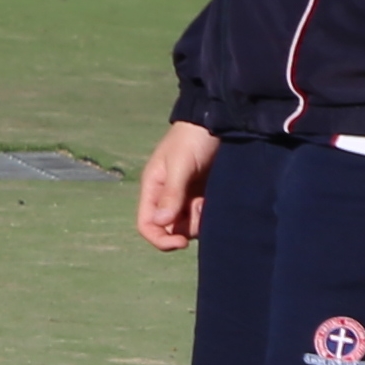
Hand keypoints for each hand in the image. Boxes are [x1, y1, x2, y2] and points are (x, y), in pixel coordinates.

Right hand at [138, 119, 219, 251]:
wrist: (217, 121)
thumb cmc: (192, 139)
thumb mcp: (180, 165)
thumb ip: (171, 194)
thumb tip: (160, 223)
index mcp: (153, 189)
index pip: (147, 224)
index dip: (160, 239)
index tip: (181, 243)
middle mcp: (167, 196)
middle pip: (170, 229)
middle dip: (186, 229)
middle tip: (202, 210)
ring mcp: (186, 195)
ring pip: (189, 224)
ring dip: (200, 221)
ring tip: (210, 201)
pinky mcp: (204, 193)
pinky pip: (204, 215)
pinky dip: (211, 214)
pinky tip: (217, 199)